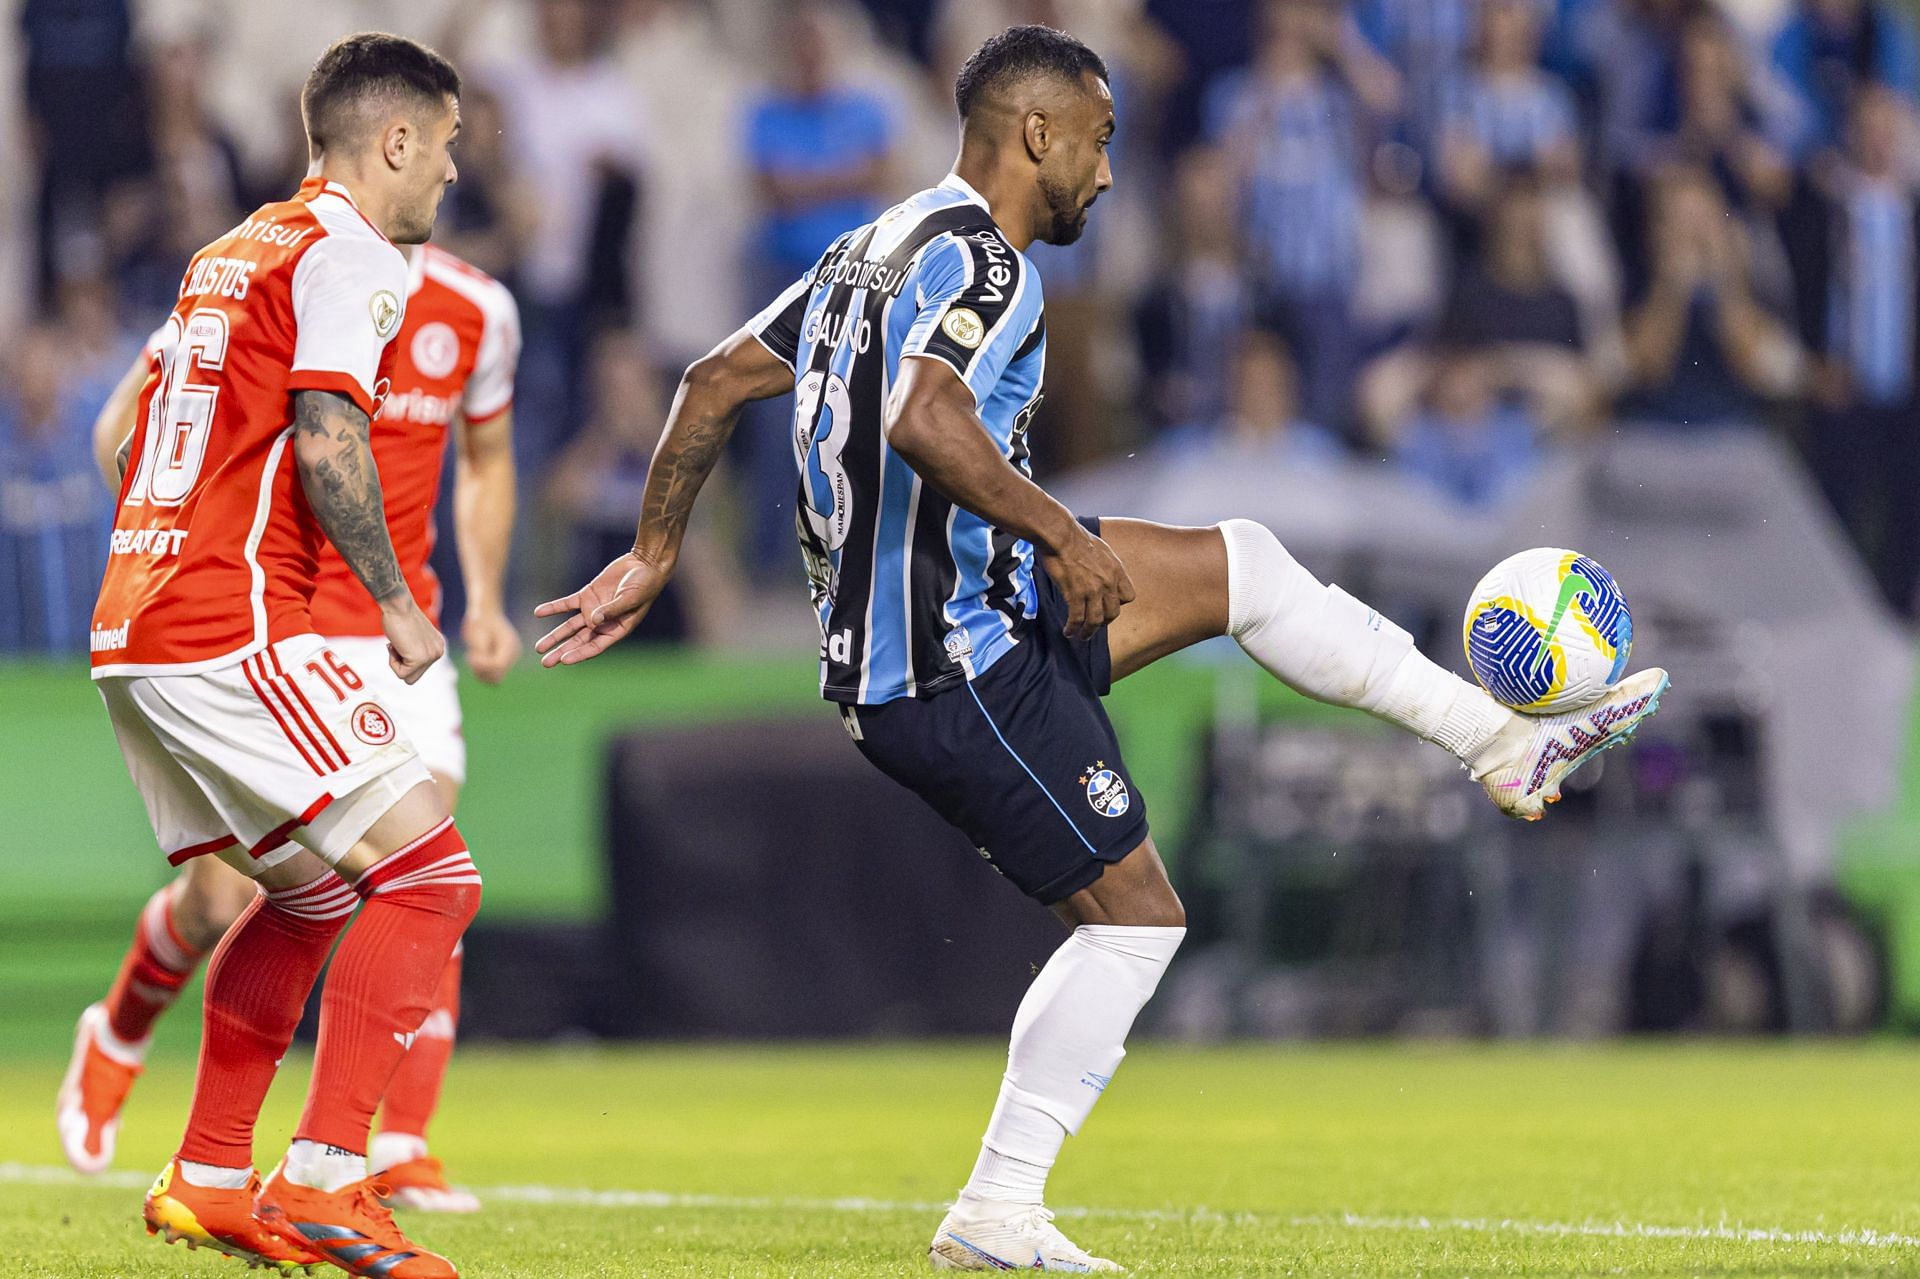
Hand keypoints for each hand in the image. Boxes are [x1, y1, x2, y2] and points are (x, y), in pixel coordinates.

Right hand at [382, 596, 445, 684]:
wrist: (398, 605)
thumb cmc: (399, 616)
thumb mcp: (413, 636)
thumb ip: (415, 649)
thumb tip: (410, 662)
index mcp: (438, 646)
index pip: (419, 668)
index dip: (404, 659)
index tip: (402, 641)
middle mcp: (438, 652)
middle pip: (415, 676)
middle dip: (401, 664)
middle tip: (397, 644)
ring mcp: (431, 656)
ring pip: (408, 678)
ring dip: (396, 664)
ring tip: (396, 644)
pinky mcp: (420, 659)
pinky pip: (401, 674)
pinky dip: (392, 663)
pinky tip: (395, 645)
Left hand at [462, 607, 521, 684]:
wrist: (485, 613)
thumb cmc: (480, 619)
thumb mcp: (477, 630)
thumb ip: (480, 646)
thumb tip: (479, 661)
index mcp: (510, 644)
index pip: (499, 665)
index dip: (482, 664)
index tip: (470, 655)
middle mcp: (513, 654)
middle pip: (498, 675)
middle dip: (481, 670)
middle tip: (471, 656)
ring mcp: (509, 660)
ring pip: (494, 679)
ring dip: (479, 672)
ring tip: (472, 656)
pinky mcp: (502, 664)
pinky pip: (491, 677)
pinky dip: (480, 672)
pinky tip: (474, 658)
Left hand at [534, 552, 671, 666]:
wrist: (644, 564)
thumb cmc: (645, 585)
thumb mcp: (630, 598)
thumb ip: (611, 610)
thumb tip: (592, 621)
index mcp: (617, 630)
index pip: (595, 646)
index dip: (579, 654)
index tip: (564, 660)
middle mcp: (602, 624)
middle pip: (578, 641)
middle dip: (562, 651)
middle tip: (545, 662)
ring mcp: (593, 610)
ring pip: (569, 627)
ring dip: (554, 636)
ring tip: (539, 648)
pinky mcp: (586, 596)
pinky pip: (566, 604)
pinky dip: (553, 608)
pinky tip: (539, 613)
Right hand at [1038, 522, 1134, 640]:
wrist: (1061, 535)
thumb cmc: (1076, 538)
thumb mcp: (1101, 549)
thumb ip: (1105, 565)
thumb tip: (1100, 573)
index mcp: (1117, 570)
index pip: (1129, 596)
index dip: (1119, 603)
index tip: (1108, 605)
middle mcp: (1108, 582)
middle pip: (1113, 613)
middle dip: (1104, 622)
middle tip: (1094, 626)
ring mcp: (1093, 590)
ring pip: (1096, 620)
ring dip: (1088, 632)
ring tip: (1081, 636)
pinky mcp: (1075, 594)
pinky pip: (1077, 618)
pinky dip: (1073, 628)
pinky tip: (1068, 631)